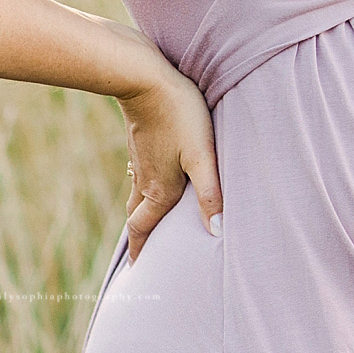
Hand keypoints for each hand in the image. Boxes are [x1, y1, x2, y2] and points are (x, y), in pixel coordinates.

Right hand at [116, 52, 220, 264]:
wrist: (144, 79)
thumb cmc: (179, 115)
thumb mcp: (201, 156)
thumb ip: (210, 193)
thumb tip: (217, 231)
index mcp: (159, 189)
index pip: (144, 229)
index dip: (141, 253)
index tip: (136, 273)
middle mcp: (144, 179)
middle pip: (137, 217)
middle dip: (138, 239)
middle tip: (140, 257)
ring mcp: (139, 160)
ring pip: (136, 196)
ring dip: (140, 214)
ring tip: (145, 224)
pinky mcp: (140, 143)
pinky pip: (138, 175)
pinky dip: (142, 189)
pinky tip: (152, 180)